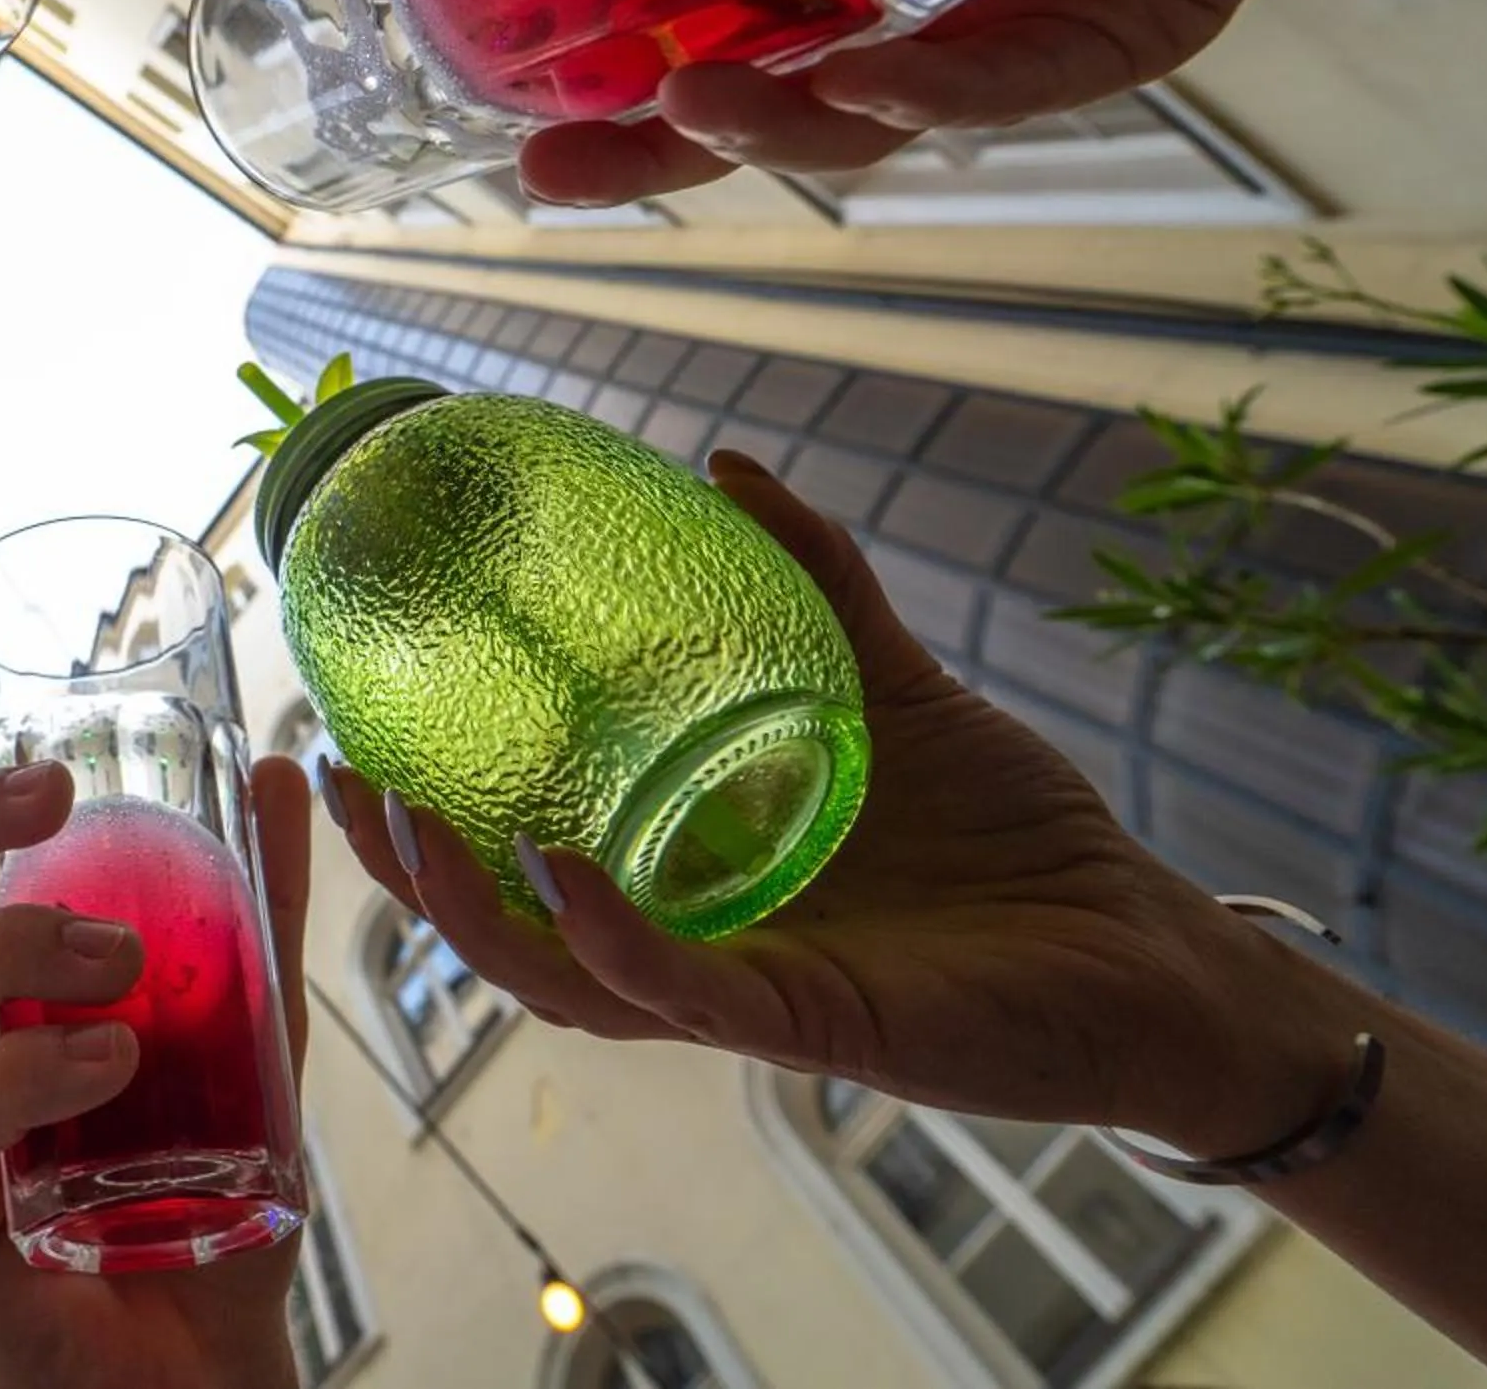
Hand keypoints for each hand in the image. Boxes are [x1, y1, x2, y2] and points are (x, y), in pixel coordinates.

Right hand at [0, 650, 310, 1388]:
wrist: (208, 1365)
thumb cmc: (207, 1202)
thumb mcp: (256, 1035)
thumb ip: (260, 914)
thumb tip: (278, 768)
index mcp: (18, 984)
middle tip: (58, 784)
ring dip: (22, 945)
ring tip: (126, 966)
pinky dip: (23, 1076)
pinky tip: (104, 1062)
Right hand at [316, 453, 1337, 1159]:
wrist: (1149, 947)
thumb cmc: (1019, 840)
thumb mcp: (895, 688)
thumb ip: (814, 585)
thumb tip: (722, 463)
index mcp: (694, 878)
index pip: (523, 860)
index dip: (425, 813)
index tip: (349, 724)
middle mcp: (694, 943)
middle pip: (503, 928)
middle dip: (406, 865)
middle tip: (338, 773)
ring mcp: (741, 991)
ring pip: (557, 976)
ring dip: (469, 907)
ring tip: (406, 819)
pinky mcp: (804, 1023)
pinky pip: (673, 991)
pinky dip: (603, 932)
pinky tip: (558, 867)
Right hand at [392, 0, 1486, 208]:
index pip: (687, 23)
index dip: (601, 91)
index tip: (509, 129)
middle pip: (764, 96)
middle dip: (660, 152)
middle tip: (555, 167)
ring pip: (878, 111)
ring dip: (780, 129)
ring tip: (696, 104)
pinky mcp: (1127, 12)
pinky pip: (1017, 83)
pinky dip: (933, 94)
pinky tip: (861, 83)